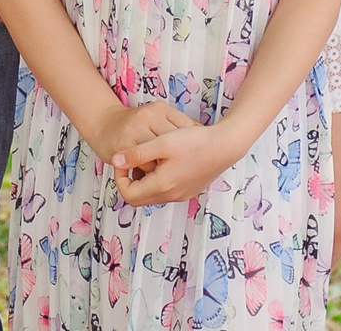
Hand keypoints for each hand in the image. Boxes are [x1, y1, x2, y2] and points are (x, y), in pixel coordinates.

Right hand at [83, 99, 192, 167]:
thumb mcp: (158, 116)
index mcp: (160, 108)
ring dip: (165, 166)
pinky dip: (152, 172)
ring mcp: (136, 129)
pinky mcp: (125, 145)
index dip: (193, 143)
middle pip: (175, 142)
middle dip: (181, 156)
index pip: (187, 126)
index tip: (195, 152)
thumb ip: (178, 124)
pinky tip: (153, 172)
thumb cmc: (135, 125)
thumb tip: (202, 135)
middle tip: (185, 165)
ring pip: (161, 156)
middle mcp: (148, 115)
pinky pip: (146, 165)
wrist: (104, 125)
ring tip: (168, 170)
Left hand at [110, 119, 250, 205]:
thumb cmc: (195, 142)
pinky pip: (165, 191)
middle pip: (139, 198)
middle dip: (130, 180)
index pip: (129, 195)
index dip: (120, 178)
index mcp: (163, 185)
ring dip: (143, 180)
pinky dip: (156, 180)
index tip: (123, 160)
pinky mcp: (188, 190)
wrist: (225, 146)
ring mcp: (181, 194)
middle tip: (132, 159)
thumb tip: (114, 161)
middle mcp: (172, 195)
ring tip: (146, 158)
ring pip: (152, 195)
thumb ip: (136, 154)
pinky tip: (161, 160)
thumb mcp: (162, 143)